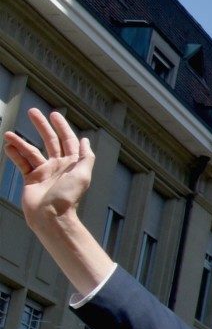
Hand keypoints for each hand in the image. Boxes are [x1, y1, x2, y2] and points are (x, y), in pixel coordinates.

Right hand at [3, 109, 93, 231]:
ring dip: (21, 141)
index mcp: (72, 164)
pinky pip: (22, 163)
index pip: (68, 141)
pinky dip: (15, 154)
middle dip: (42, 126)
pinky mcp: (31, 179)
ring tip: (8, 133)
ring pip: (32, 151)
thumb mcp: (82, 176)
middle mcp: (59, 166)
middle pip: (50, 141)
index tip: (54, 114)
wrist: (51, 217)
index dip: (62, 127)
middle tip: (32, 111)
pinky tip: (8, 146)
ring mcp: (44, 172)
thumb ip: (86, 157)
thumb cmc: (67, 198)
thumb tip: (86, 140)